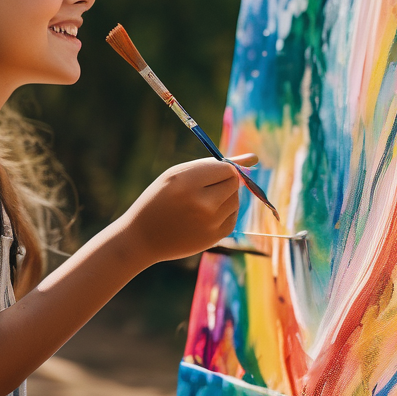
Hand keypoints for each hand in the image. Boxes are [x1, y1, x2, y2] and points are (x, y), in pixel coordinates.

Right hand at [124, 154, 257, 264]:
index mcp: (188, 183)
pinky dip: (224, 212)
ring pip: (235, 199)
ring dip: (224, 197)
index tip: (208, 174)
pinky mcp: (216, 237)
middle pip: (234, 183)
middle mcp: (202, 204)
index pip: (226, 168)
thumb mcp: (178, 174)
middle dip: (224, 181)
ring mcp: (211, 223)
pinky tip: (204, 214)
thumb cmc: (160, 199)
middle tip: (203, 187)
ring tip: (201, 201)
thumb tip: (254, 158)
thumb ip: (214, 164)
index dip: (220, 169)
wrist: (143, 237)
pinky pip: (233, 216)